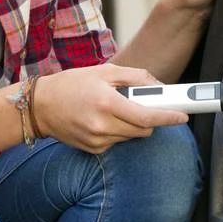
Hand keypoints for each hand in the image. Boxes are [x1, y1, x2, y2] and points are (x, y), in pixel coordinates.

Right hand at [33, 64, 188, 153]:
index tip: (183, 116)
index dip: (168, 117)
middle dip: (150, 118)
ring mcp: (97, 140)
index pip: (146, 117)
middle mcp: (102, 125)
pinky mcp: (93, 149)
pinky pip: (118, 142)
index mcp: (107, 103)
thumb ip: (135, 77)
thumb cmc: (72, 84)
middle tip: (141, 105)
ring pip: (132, 137)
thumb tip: (160, 86)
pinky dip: (118, 132)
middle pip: (144, 130)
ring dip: (132, 125)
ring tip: (113, 109)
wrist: (39, 106)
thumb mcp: (104, 71)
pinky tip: (102, 120)